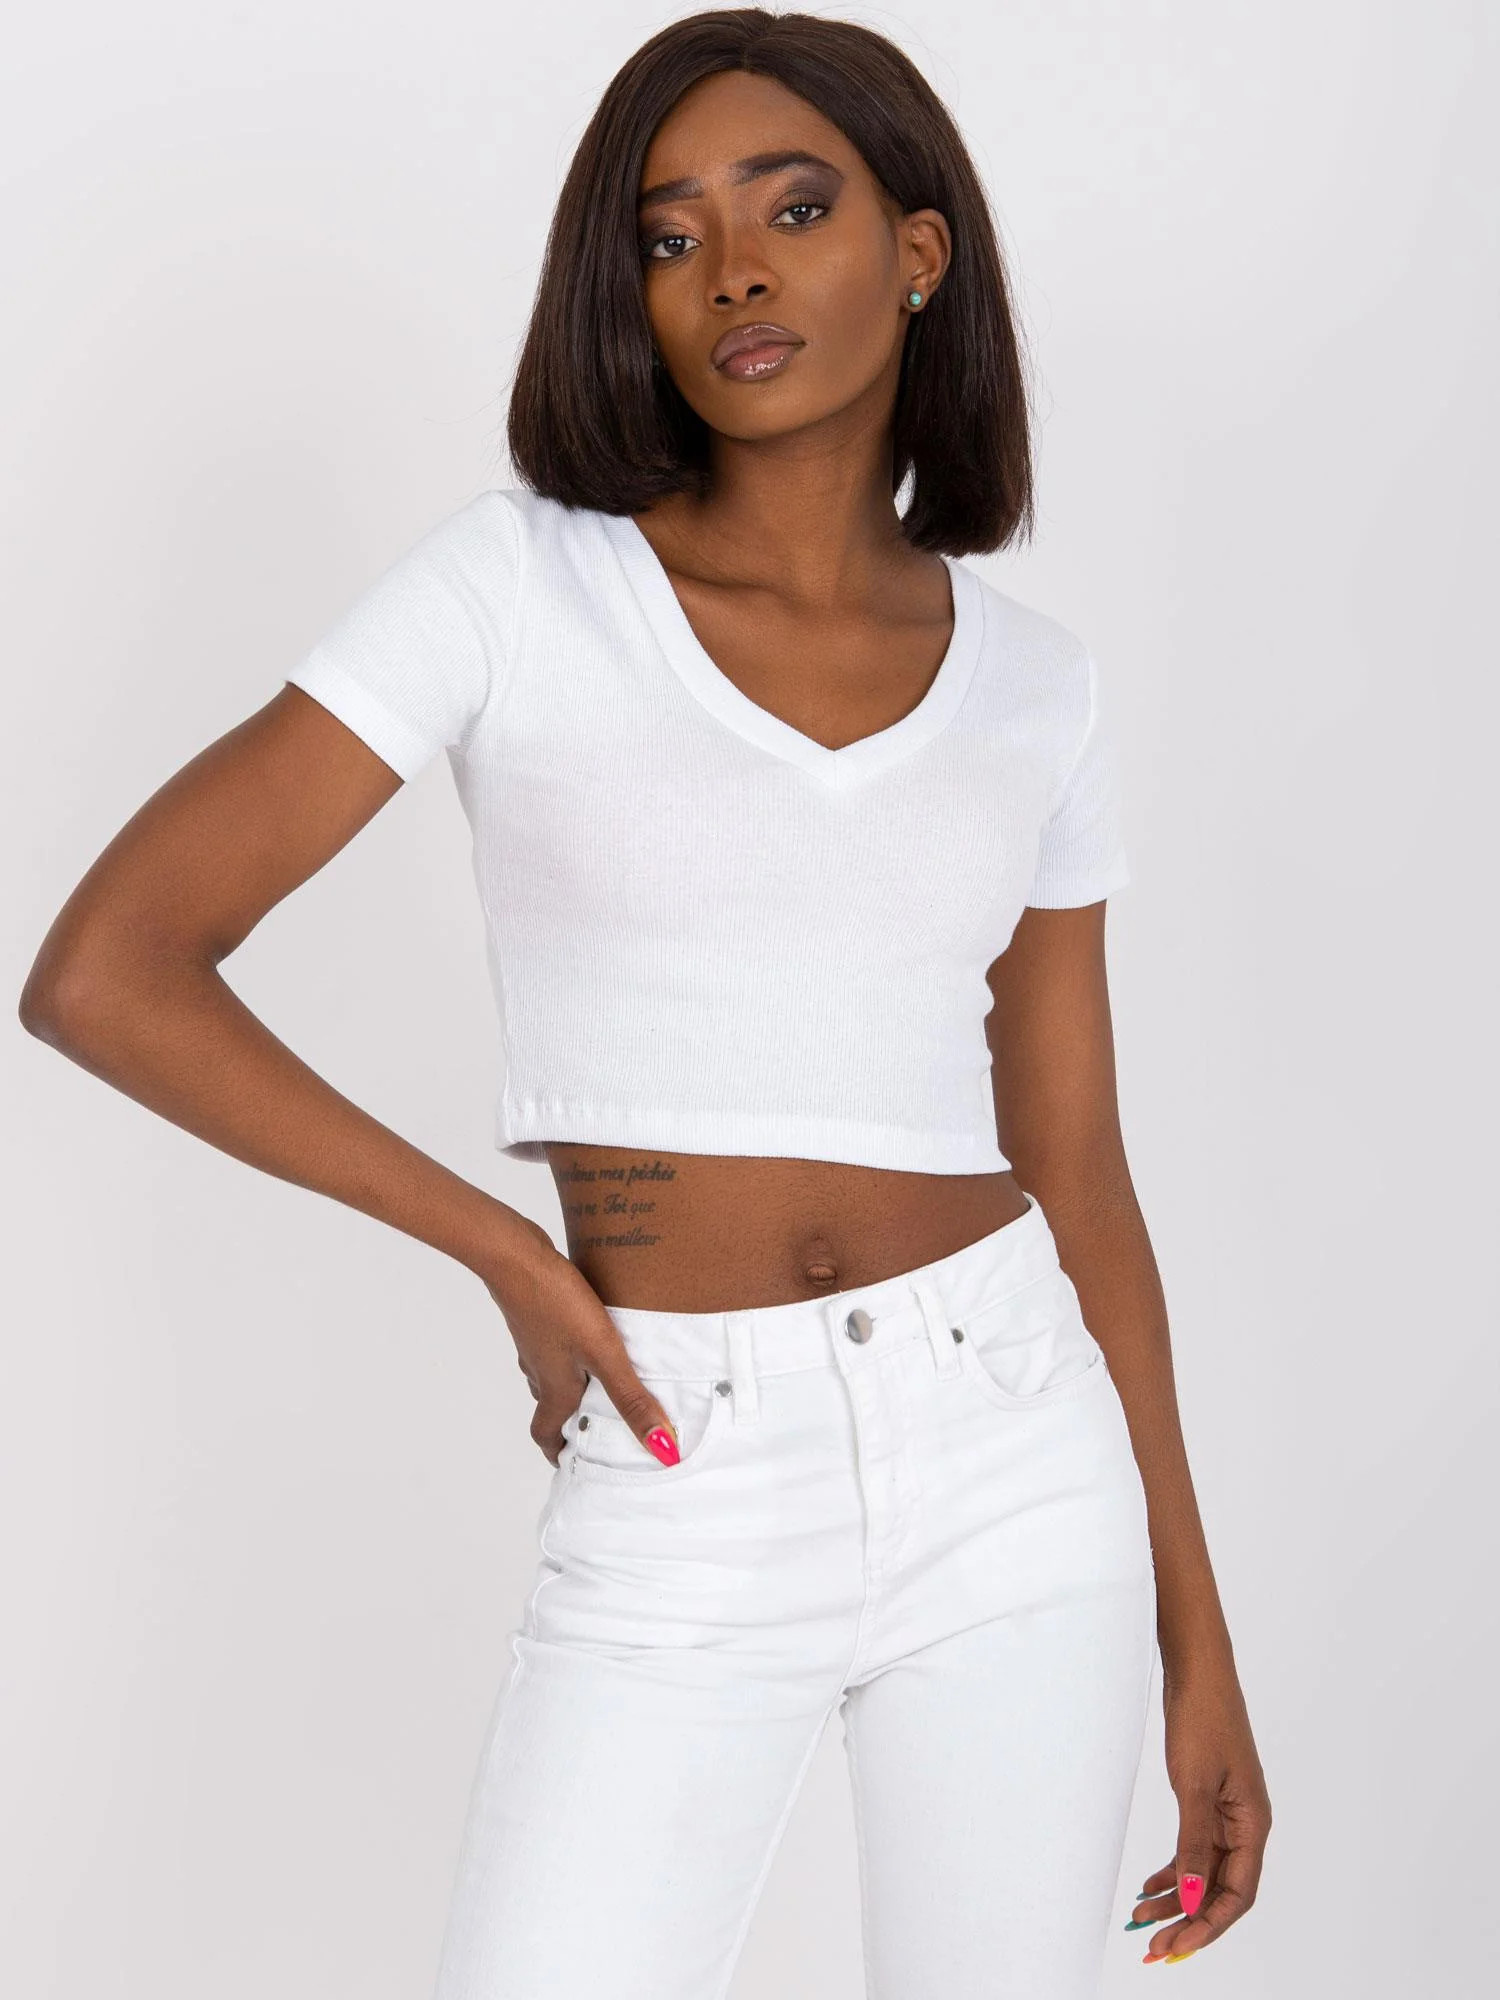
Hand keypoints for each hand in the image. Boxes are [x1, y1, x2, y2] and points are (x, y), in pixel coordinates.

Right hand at [480, 1220, 680, 1469]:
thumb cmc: (557, 1306)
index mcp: (554, 1389)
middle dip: (571, 1420)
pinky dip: (569, 1354)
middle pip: (550, 1407)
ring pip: (550, 1375)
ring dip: (571, 1385)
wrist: (516, 1257)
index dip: (557, 1453)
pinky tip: (588, 1335)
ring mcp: (533, 1342)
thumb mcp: (604, 1354)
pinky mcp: (535, 1317)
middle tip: (598, 1424)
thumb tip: (662, 1448)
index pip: (547, 1434)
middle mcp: (539, 1371)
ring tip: (602, 1381)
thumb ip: (631, 1398)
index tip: (571, 1464)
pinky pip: (552, 1347)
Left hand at [1130, 1667, 1271, 1963]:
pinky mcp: (1209, 1800)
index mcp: (1253, 1824)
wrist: (1198, 1670)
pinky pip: (1196, 1849)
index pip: (1237, 1894)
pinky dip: (1175, 1870)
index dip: (1207, 1924)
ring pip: (1205, 1871)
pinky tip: (1151, 1885)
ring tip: (1142, 1919)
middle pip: (1221, 1890)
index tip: (1175, 1944)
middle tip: (1152, 1945)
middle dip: (1188, 1920)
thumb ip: (1193, 1845)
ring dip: (1178, 1898)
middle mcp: (1246, 1825)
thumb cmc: (1203, 1719)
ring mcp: (1228, 1813)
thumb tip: (1190, 1898)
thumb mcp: (1194, 1786)